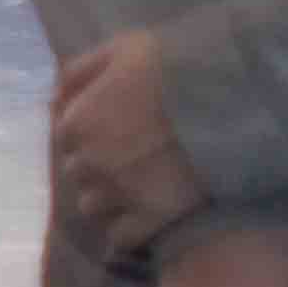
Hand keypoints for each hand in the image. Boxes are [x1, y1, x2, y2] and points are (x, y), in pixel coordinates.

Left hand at [50, 32, 211, 254]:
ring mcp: (118, 194)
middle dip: (98, 166)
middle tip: (132, 159)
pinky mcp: (149, 218)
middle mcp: (89, 162)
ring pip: (94, 207)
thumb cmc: (176, 66)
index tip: (116, 130)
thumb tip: (56, 94)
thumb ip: (82, 70)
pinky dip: (129, 229)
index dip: (90, 133)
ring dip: (109, 199)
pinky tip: (148, 214)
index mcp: (78, 122)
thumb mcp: (123, 49)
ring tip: (139, 187)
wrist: (231, 98)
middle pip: (79, 173)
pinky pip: (122, 237)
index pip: (66, 137)